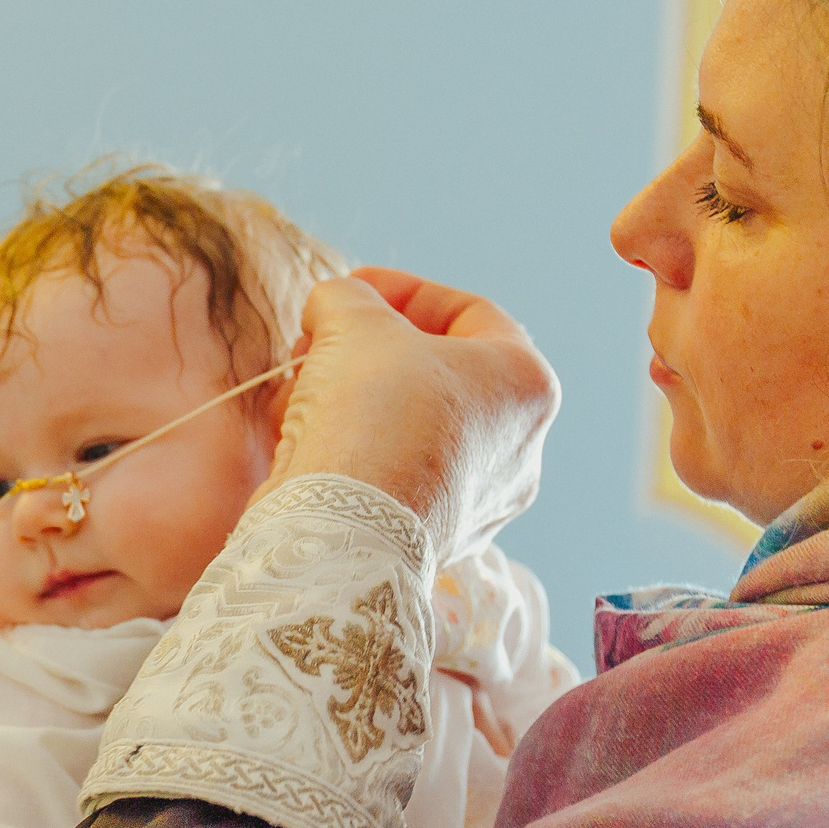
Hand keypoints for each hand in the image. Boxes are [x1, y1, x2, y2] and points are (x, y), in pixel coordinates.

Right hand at [264, 268, 559, 565]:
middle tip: (319, 340)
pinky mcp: (437, 539)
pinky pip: (395, 476)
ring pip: (411, 426)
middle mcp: (519, 447)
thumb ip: (349, 295)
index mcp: (526, 382)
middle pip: (436, 372)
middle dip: (368, 348)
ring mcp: (482, 500)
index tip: (351, 288)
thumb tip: (335, 304)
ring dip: (353, 398)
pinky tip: (304, 440)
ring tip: (301, 391)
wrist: (342, 529)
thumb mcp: (354, 318)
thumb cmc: (369, 411)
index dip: (402, 290)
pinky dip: (353, 450)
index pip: (468, 312)